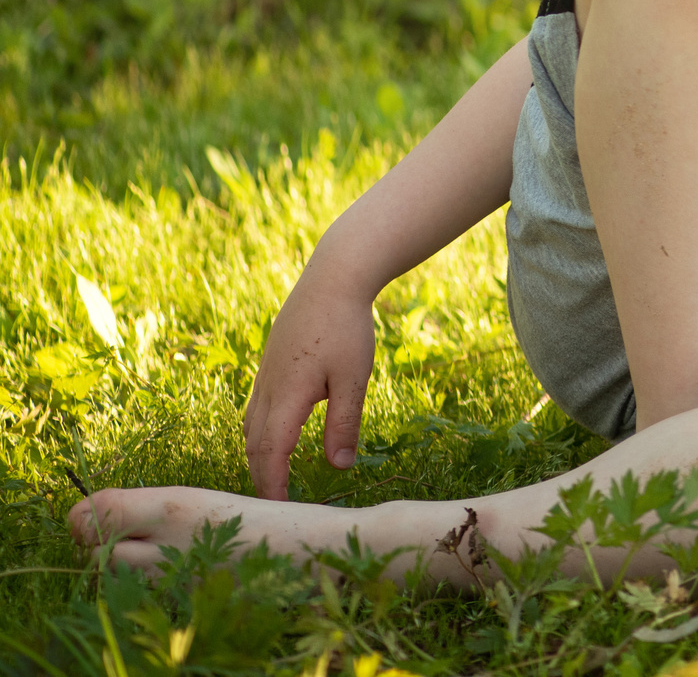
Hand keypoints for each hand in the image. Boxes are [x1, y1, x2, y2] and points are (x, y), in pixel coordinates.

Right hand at [242, 271, 377, 498]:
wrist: (332, 279)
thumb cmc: (346, 327)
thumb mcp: (354, 377)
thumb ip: (345, 423)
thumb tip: (339, 468)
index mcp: (288, 395)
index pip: (271, 452)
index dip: (273, 484)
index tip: (280, 508)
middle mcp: (268, 389)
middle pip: (254, 444)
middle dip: (262, 476)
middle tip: (275, 503)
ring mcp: (265, 376)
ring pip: (251, 426)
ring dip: (258, 455)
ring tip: (274, 477)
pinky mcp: (269, 366)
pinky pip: (256, 409)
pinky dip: (260, 432)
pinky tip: (275, 437)